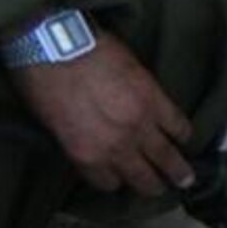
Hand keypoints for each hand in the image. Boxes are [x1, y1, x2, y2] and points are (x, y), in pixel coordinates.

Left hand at [8, 29, 194, 195]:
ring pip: (167, 157)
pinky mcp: (154, 99)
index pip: (108, 183)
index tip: (118, 176)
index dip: (114, 180)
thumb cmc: (40, 78)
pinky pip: (178, 125)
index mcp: (86, 154)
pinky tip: (183, 137)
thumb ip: (76, 141)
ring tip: (186, 177)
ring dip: (178, 171)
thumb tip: (90, 144)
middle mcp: (116, 146)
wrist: (53, 41)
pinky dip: (182, 133)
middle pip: (143, 179)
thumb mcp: (49, 123)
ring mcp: (140, 123)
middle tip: (160, 187)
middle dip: (152, 186)